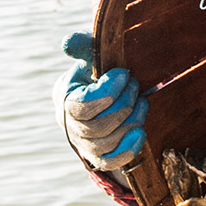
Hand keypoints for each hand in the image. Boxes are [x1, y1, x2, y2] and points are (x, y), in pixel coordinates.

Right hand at [59, 31, 145, 172]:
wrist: (102, 96)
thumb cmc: (97, 73)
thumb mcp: (90, 57)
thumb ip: (83, 47)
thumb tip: (68, 43)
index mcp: (64, 99)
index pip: (81, 106)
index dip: (107, 93)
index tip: (124, 74)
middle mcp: (69, 125)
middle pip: (97, 126)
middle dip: (124, 104)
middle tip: (135, 85)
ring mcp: (83, 144)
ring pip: (107, 143)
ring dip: (131, 121)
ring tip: (142, 101)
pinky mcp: (98, 157)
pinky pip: (111, 161)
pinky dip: (128, 148)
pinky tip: (141, 131)